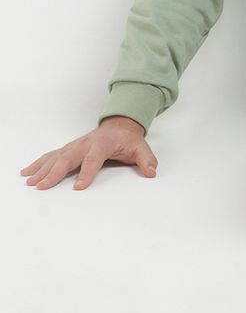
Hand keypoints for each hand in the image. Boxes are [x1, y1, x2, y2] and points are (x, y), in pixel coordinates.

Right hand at [19, 116, 157, 190]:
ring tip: (30, 181)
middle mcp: (85, 143)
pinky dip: (38, 164)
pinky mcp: (68, 149)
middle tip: (43, 186)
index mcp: (103, 143)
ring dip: (42, 169)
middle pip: (68, 158)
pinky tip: (27, 172)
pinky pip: (51, 156)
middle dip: (55, 173)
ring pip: (56, 157)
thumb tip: (152, 172)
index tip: (79, 187)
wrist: (119, 124)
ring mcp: (75, 145)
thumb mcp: (141, 147)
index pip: (93, 159)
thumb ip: (146, 160)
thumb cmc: (128, 139)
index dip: (87, 173)